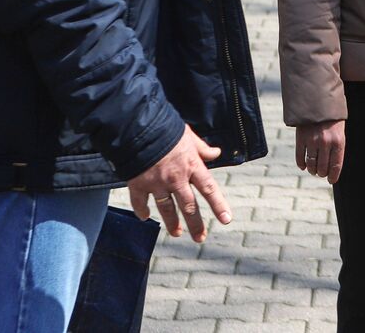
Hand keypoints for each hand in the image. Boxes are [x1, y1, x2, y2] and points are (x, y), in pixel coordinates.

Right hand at [127, 125, 229, 242]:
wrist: (138, 126)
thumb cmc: (166, 128)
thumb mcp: (189, 136)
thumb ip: (202, 148)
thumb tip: (216, 153)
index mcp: (192, 165)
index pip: (209, 189)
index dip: (218, 205)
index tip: (226, 220)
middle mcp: (176, 178)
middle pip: (189, 206)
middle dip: (195, 224)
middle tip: (200, 238)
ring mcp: (157, 183)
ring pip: (167, 209)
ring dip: (172, 223)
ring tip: (177, 233)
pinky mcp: (138, 184)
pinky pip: (140, 202)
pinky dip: (142, 211)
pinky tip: (145, 217)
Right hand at [296, 119, 345, 183]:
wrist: (318, 101)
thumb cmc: (332, 118)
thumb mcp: (339, 131)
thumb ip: (336, 147)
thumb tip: (332, 167)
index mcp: (338, 141)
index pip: (336, 165)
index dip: (333, 176)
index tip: (331, 180)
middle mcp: (325, 143)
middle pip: (323, 167)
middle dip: (322, 173)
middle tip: (321, 173)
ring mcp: (312, 141)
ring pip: (311, 164)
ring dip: (312, 170)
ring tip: (313, 170)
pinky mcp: (300, 138)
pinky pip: (300, 157)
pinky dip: (301, 164)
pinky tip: (303, 166)